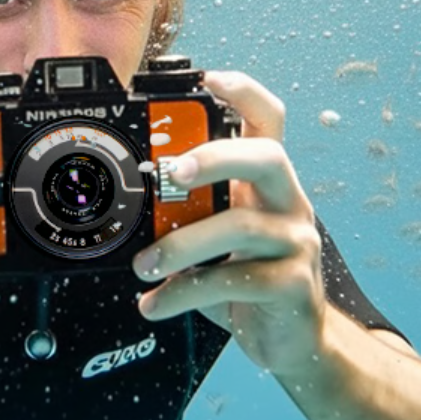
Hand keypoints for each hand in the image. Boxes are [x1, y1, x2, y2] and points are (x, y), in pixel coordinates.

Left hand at [132, 70, 327, 377]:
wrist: (291, 342)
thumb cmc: (248, 281)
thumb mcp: (217, 239)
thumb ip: (185, 214)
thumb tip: (125, 200)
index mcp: (266, 183)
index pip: (269, 120)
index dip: (244, 91)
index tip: (208, 76)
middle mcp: (288, 204)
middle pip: (268, 156)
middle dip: (217, 155)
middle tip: (173, 172)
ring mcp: (295, 243)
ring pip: (240, 226)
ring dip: (181, 244)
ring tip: (143, 265)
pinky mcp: (292, 286)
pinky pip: (233, 280)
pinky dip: (184, 292)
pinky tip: (156, 303)